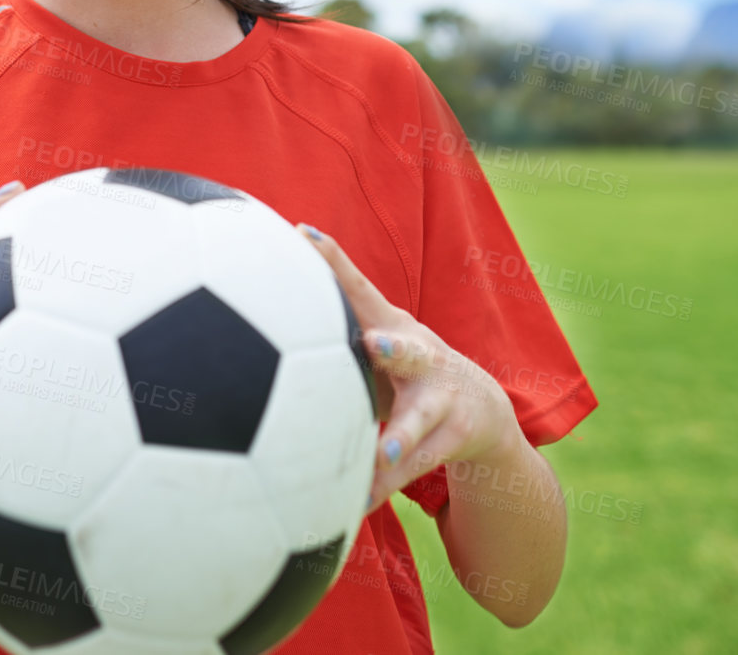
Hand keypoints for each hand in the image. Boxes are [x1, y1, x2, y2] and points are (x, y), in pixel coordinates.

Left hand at [295, 222, 521, 510]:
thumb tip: (254, 290)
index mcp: (392, 326)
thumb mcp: (373, 336)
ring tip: (385, 452)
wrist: (484, 410)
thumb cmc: (403, 367)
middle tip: (374, 345)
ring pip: (419, 421)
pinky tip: (358, 501)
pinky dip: (384, 484)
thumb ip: (326, 318)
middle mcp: (421, 357)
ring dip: (399, 437)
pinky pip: (414, 466)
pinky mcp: (452, 438)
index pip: (359, 287)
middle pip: (409, 349)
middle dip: (392, 346)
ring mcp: (442, 399)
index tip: (303, 236)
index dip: (333, 260)